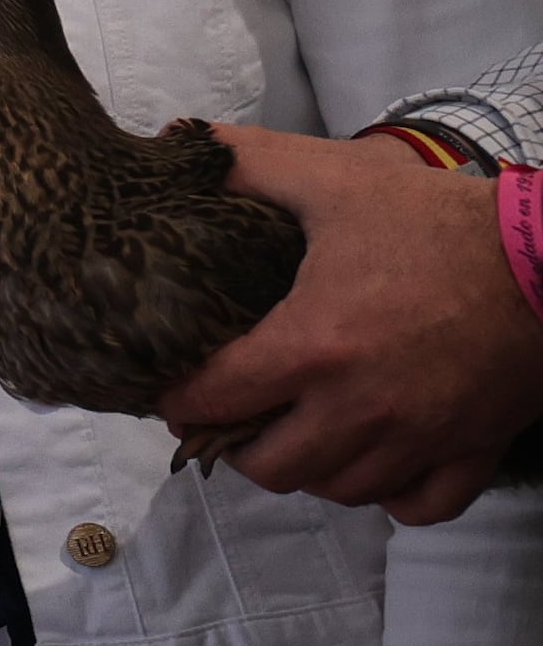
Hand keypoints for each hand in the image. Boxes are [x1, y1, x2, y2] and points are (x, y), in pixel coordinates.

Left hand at [158, 129, 542, 522]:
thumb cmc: (441, 220)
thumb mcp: (338, 179)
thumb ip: (248, 163)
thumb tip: (176, 139)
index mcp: (314, 345)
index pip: (214, 401)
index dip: (179, 399)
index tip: (172, 390)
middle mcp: (362, 406)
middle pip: (271, 468)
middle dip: (239, 446)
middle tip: (236, 417)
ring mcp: (421, 436)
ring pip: (339, 489)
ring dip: (310, 469)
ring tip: (299, 432)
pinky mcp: (474, 448)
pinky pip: (419, 505)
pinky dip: (390, 494)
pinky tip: (376, 460)